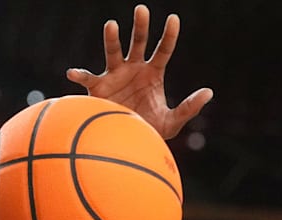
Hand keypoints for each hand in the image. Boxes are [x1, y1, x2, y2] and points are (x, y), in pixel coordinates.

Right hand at [66, 4, 212, 139]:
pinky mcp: (98, 88)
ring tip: (111, 25)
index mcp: (153, 73)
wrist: (126, 143)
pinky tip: (72, 72)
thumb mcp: (172, 121)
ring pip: (113, 52)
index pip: (164, 49)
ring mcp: (115, 75)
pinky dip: (80, 75)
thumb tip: (209, 92)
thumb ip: (189, 107)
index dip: (169, 35)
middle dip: (140, 26)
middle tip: (142, 9)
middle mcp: (134, 69)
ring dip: (112, 39)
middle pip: (139, 42)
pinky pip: (88, 79)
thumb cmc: (149, 131)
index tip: (173, 19)